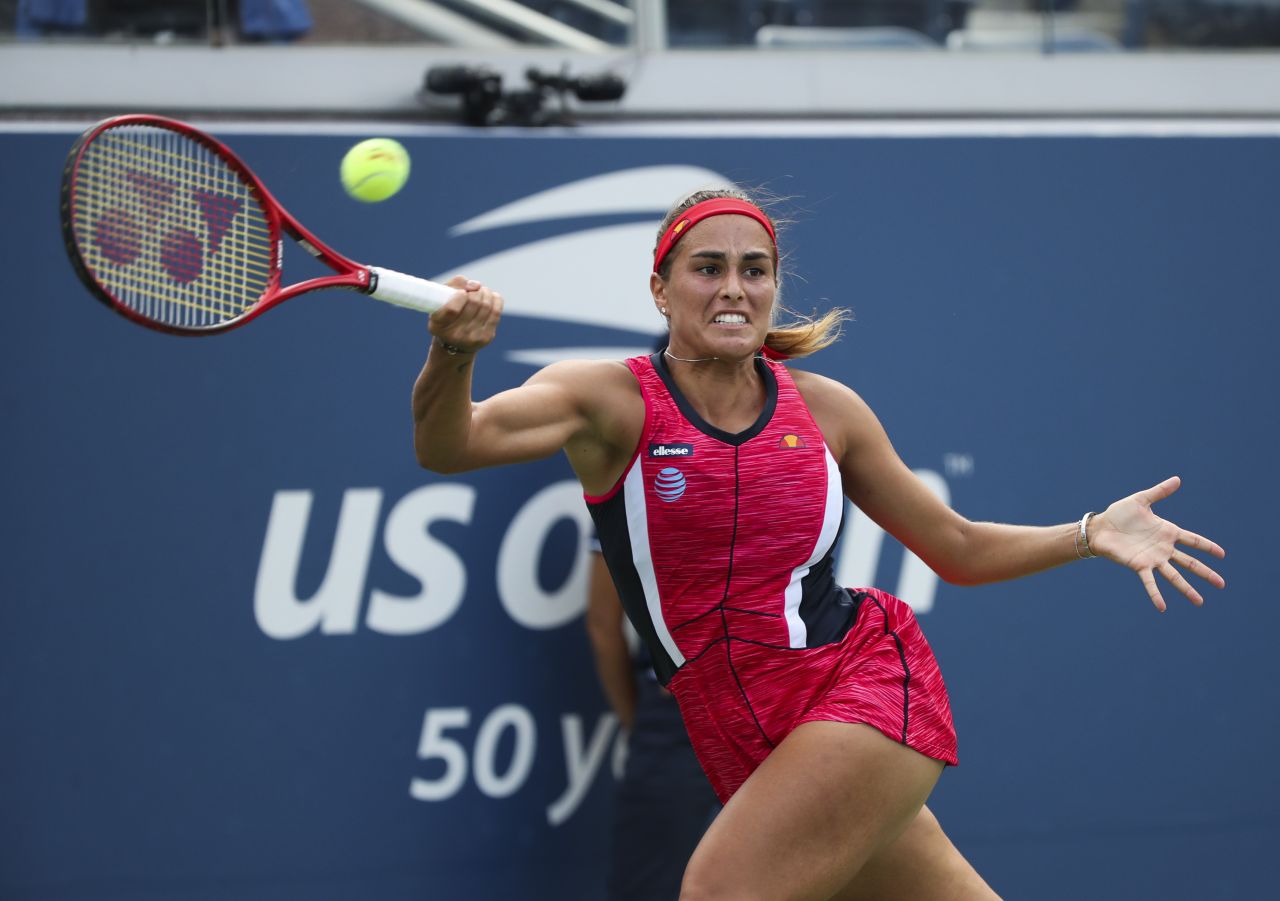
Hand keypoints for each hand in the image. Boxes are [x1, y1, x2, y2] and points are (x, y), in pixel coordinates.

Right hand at [428, 276, 503, 353]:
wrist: (455, 344)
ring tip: (481, 291)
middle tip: (474, 289)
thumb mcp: (441, 300)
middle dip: (476, 291)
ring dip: (486, 293)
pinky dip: (495, 300)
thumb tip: (476, 285)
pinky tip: (491, 296)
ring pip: (486, 305)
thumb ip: (453, 285)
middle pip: (473, 303)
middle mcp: (455, 334)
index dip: (460, 295)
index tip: (462, 292)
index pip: (452, 309)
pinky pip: (496, 312)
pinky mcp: (486, 338)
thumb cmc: (447, 316)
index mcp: (438, 325)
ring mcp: (472, 338)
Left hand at [1090, 476, 1225, 611]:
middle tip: (1222, 584)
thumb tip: (1178, 479)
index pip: (1193, 540)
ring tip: (1200, 602)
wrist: (1100, 526)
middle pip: (1189, 563)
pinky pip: (1149, 582)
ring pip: (1175, 576)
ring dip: (1187, 589)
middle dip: (1206, 573)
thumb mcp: (1141, 500)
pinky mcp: (1138, 565)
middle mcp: (1163, 548)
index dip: (1207, 547)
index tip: (1223, 554)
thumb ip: (1159, 492)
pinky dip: (1155, 595)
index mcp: (1167, 532)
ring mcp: (1153, 559)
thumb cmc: (1119, 513)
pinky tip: (1162, 607)